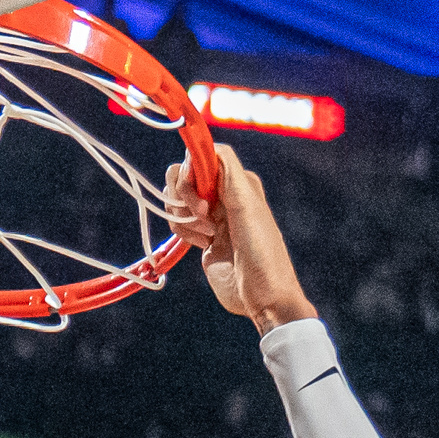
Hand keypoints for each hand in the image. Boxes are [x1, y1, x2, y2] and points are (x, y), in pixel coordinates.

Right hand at [163, 145, 314, 332]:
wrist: (262, 294)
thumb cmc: (260, 250)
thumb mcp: (246, 203)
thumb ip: (227, 169)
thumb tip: (206, 142)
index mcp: (237, 180)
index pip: (201, 157)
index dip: (192, 172)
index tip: (201, 197)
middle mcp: (223, 194)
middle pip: (183, 175)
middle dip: (184, 195)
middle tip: (203, 216)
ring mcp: (210, 216)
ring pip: (176, 199)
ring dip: (183, 217)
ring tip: (205, 236)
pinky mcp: (201, 237)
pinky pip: (177, 221)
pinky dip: (182, 230)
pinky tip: (201, 245)